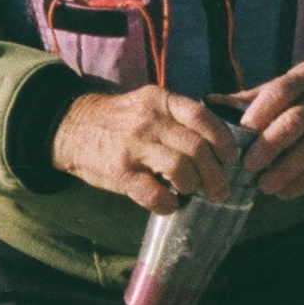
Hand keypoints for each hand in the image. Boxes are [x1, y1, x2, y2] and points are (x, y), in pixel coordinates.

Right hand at [51, 86, 244, 215]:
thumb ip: (178, 117)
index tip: (231, 158)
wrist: (72, 127)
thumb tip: (220, 142)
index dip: (223, 139)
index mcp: (160, 100)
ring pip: (180, 168)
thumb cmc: (120, 120)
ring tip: (194, 192)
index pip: (202, 117)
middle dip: (216, 174)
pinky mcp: (120, 173)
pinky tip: (170, 204)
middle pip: (196, 147)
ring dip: (194, 186)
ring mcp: (133, 147)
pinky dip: (168, 204)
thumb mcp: (149, 104)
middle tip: (221, 189)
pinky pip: (154, 194)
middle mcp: (148, 121)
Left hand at [222, 62, 303, 201]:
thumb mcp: (289, 86)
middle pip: (296, 121)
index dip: (261, 110)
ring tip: (264, 186)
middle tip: (248, 166)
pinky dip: (303, 182)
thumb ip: (252, 98)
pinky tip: (284, 192)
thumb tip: (208, 103)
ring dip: (285, 171)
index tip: (242, 130)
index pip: (281, 90)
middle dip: (270, 146)